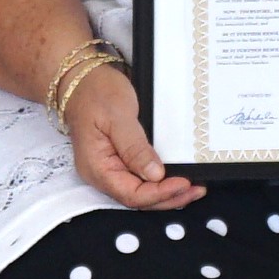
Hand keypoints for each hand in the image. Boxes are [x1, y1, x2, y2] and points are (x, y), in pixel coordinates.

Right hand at [58, 63, 199, 209]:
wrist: (82, 79)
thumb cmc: (97, 92)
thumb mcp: (118, 116)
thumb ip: (135, 148)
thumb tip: (155, 175)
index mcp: (97, 167)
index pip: (131, 194)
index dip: (159, 194)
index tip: (184, 183)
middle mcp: (102, 174)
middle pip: (138, 198)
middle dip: (168, 198)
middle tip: (196, 189)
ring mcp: (110, 169)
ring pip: (141, 192)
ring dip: (167, 194)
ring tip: (194, 188)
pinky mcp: (119, 162)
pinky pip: (140, 179)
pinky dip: (160, 183)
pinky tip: (177, 179)